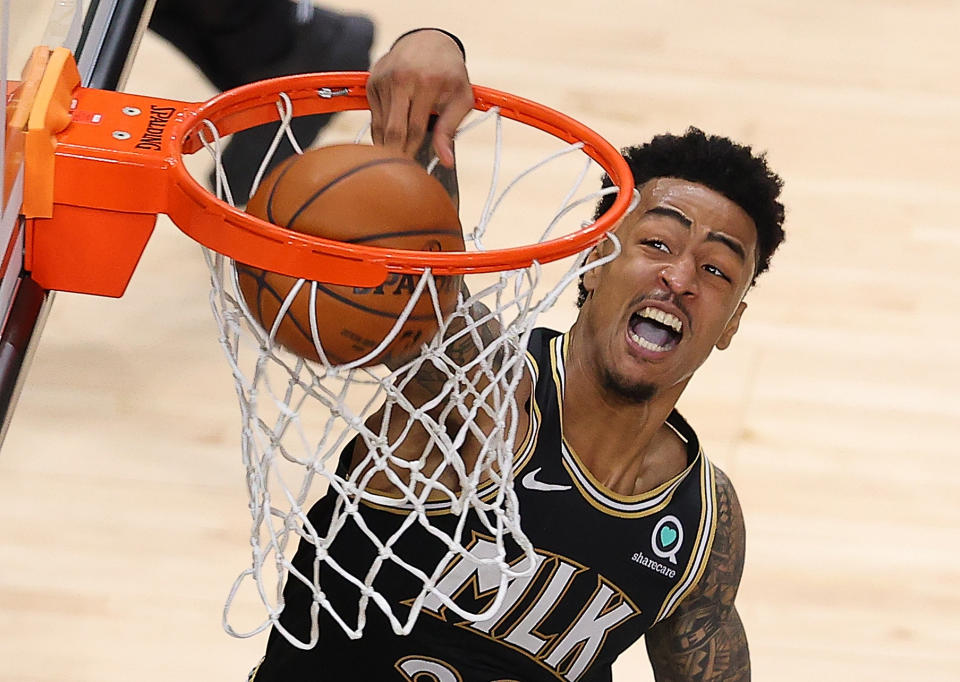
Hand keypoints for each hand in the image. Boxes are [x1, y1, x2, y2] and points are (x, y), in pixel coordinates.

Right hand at [367, 30, 472, 167]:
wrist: (429, 41)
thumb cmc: (450, 73)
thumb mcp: (461, 98)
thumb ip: (450, 129)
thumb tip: (446, 161)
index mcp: (426, 82)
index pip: (414, 129)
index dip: (413, 152)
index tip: (413, 169)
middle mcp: (401, 78)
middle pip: (392, 131)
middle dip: (396, 154)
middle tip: (402, 170)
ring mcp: (384, 79)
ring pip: (380, 126)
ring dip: (387, 144)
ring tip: (397, 156)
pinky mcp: (372, 81)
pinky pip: (374, 116)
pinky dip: (382, 130)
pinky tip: (392, 135)